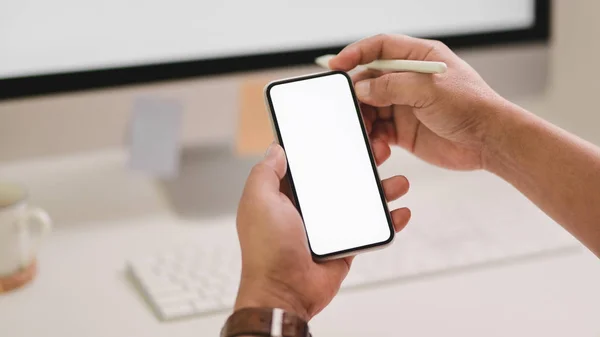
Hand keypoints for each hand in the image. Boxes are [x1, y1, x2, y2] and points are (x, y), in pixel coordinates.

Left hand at [235, 142, 410, 320]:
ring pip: (360, 200)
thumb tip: (277, 148)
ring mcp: (329, 227)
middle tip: (378, 151)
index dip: (326, 148)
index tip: (346, 134)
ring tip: (398, 182)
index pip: (309, 164)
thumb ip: (266, 173)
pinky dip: (388, 220)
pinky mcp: (345, 245)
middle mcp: (308, 208)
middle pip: (340, 178)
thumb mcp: (259, 201)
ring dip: (381, 189)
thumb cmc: (267, 249)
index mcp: (286, 195)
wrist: (285, 292)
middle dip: (361, 164)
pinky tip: (400, 212)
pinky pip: (370, 228)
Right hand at [330, 34, 507, 170]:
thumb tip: (361, 88)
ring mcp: (405, 105)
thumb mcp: (429, 89)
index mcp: (419, 57)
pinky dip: (373, 138)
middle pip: (369, 80)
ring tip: (367, 133)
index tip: (336, 65)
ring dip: (364, 120)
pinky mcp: (404, 130)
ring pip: (370, 108)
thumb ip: (391, 86)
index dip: (355, 53)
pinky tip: (378, 146)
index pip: (379, 47)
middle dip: (357, 94)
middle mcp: (409, 79)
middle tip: (349, 108)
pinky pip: (378, 131)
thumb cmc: (471, 106)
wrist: (489, 141)